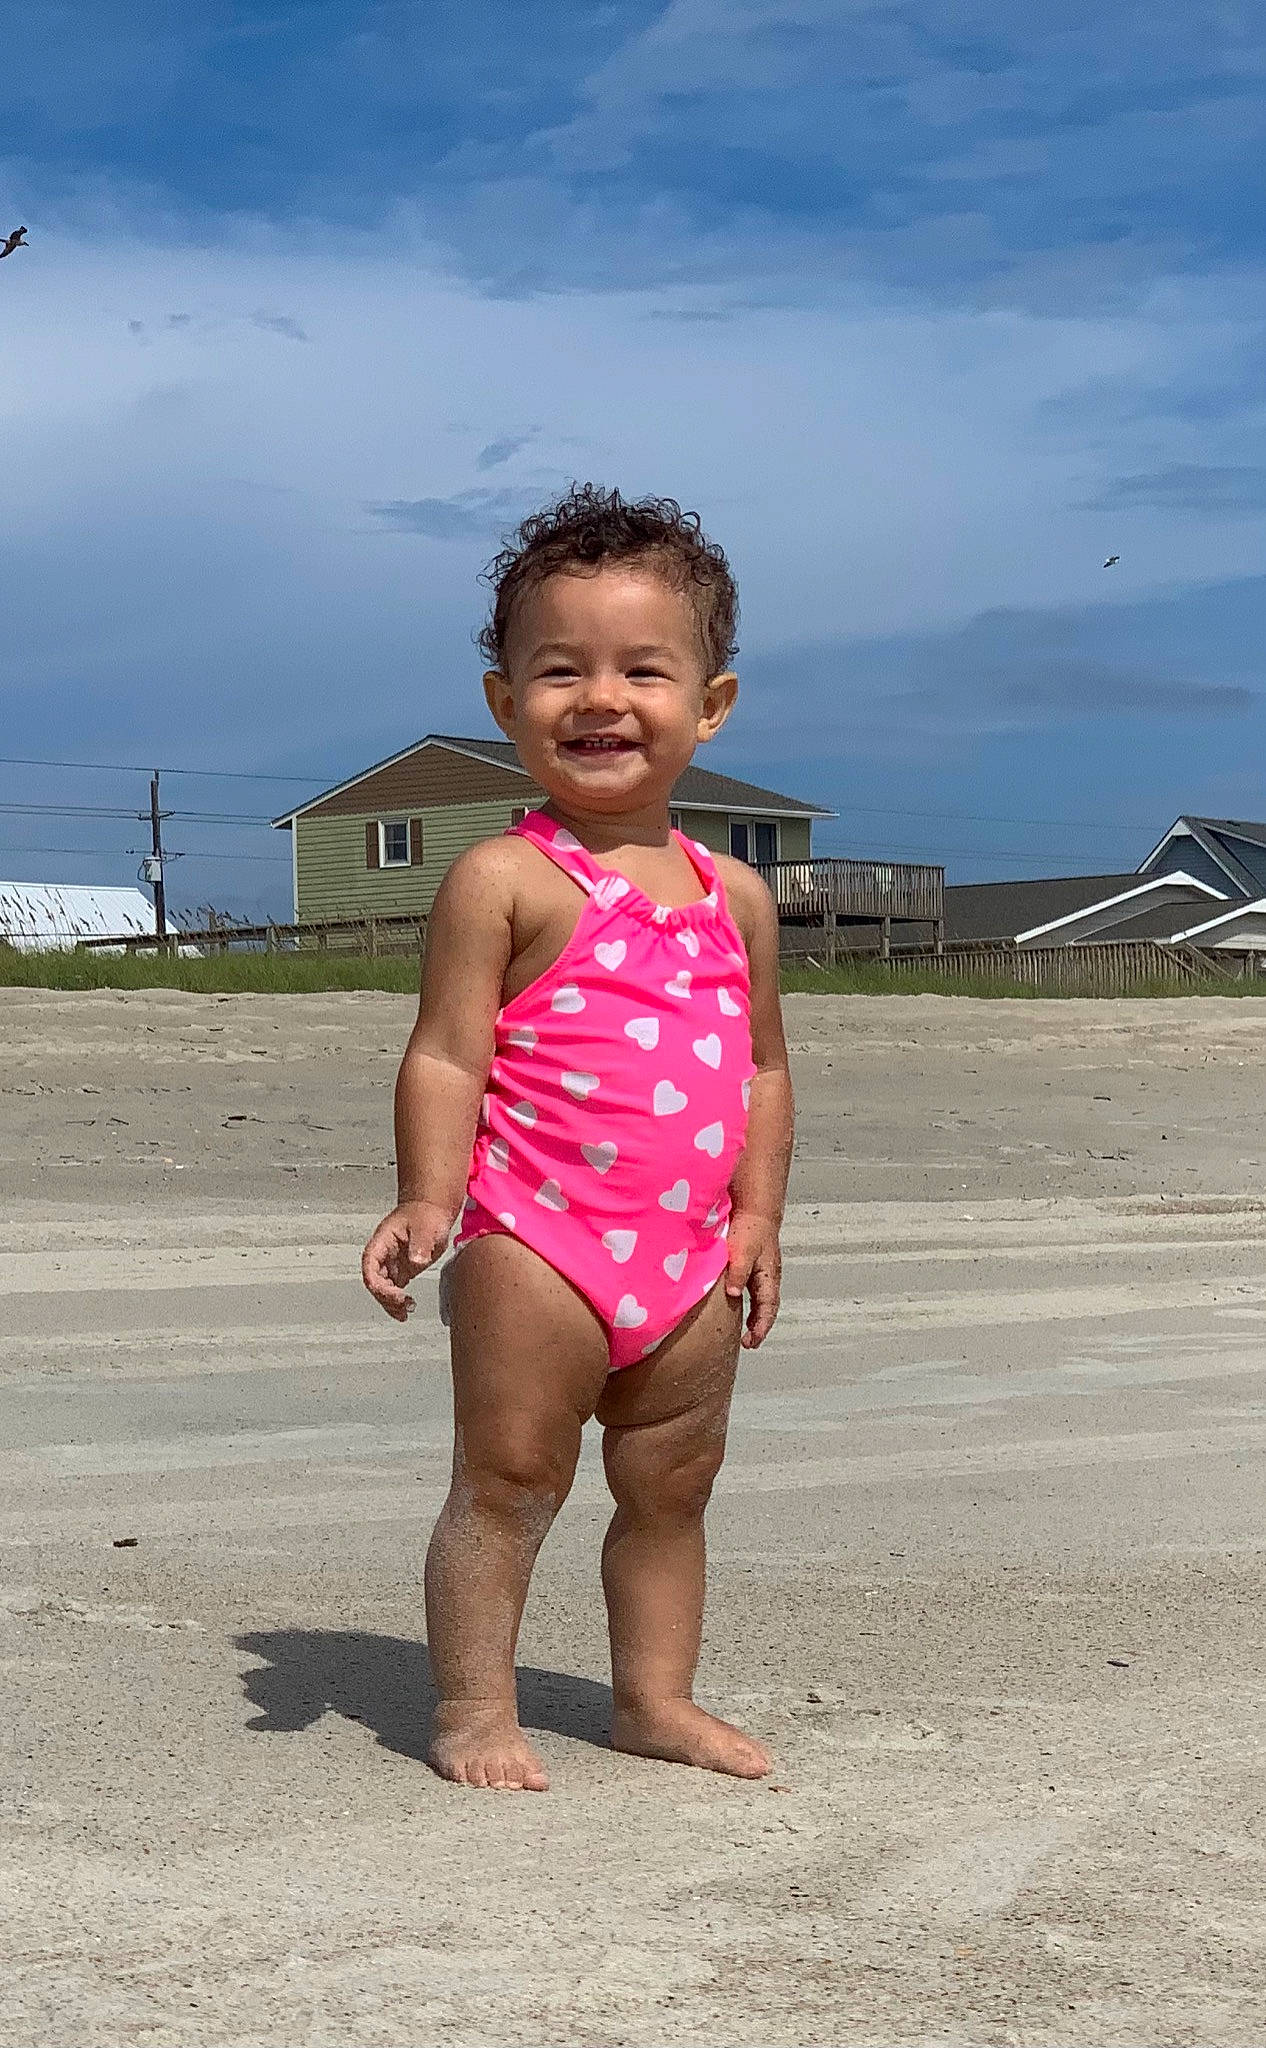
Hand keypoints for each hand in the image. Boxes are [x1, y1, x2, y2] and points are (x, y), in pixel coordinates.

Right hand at [361, 1200, 452, 1321]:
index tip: (396, 1295)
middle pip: (375, 1283)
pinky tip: (407, 1309)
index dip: (379, 1285)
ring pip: (383, 1290)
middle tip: (404, 1306)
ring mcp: (391, 1264)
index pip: (370, 1268)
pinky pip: (394, 1290)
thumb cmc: (424, 1213)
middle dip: (386, 1298)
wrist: (432, 1211)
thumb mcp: (424, 1226)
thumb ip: (420, 1243)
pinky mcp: (402, 1271)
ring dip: (391, 1304)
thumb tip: (416, 1260)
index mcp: (381, 1243)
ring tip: (406, 1312)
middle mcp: (382, 1256)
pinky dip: (399, 1302)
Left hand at [723, 1211, 781, 1348]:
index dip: (761, 1327)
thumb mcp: (742, 1250)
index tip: (751, 1342)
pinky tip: (738, 1305)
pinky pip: (756, 1291)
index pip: (767, 1309)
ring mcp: (763, 1273)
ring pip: (763, 1301)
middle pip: (768, 1308)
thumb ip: (738, 1271)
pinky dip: (750, 1303)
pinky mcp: (755, 1267)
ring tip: (745, 1332)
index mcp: (768, 1277)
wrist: (755, 1210)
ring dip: (756, 1317)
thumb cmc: (751, 1228)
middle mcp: (769, 1277)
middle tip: (749, 1343)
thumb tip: (733, 1293)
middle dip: (760, 1327)